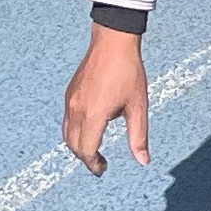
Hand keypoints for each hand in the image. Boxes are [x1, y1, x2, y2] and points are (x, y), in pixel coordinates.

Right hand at [64, 24, 150, 173]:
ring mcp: (71, 100)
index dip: (94, 164)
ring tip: (94, 148)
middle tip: (100, 163)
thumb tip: (143, 161)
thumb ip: (138, 136)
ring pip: (67, 133)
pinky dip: (74, 131)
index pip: (86, 150)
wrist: (113, 41)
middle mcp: (77, 110)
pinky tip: (90, 128)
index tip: (103, 169)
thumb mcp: (138, 106)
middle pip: (73, 145)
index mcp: (93, 115)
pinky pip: (67, 120)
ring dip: (78, 146)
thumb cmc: (128, 71)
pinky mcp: (70, 92)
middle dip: (85, 157)